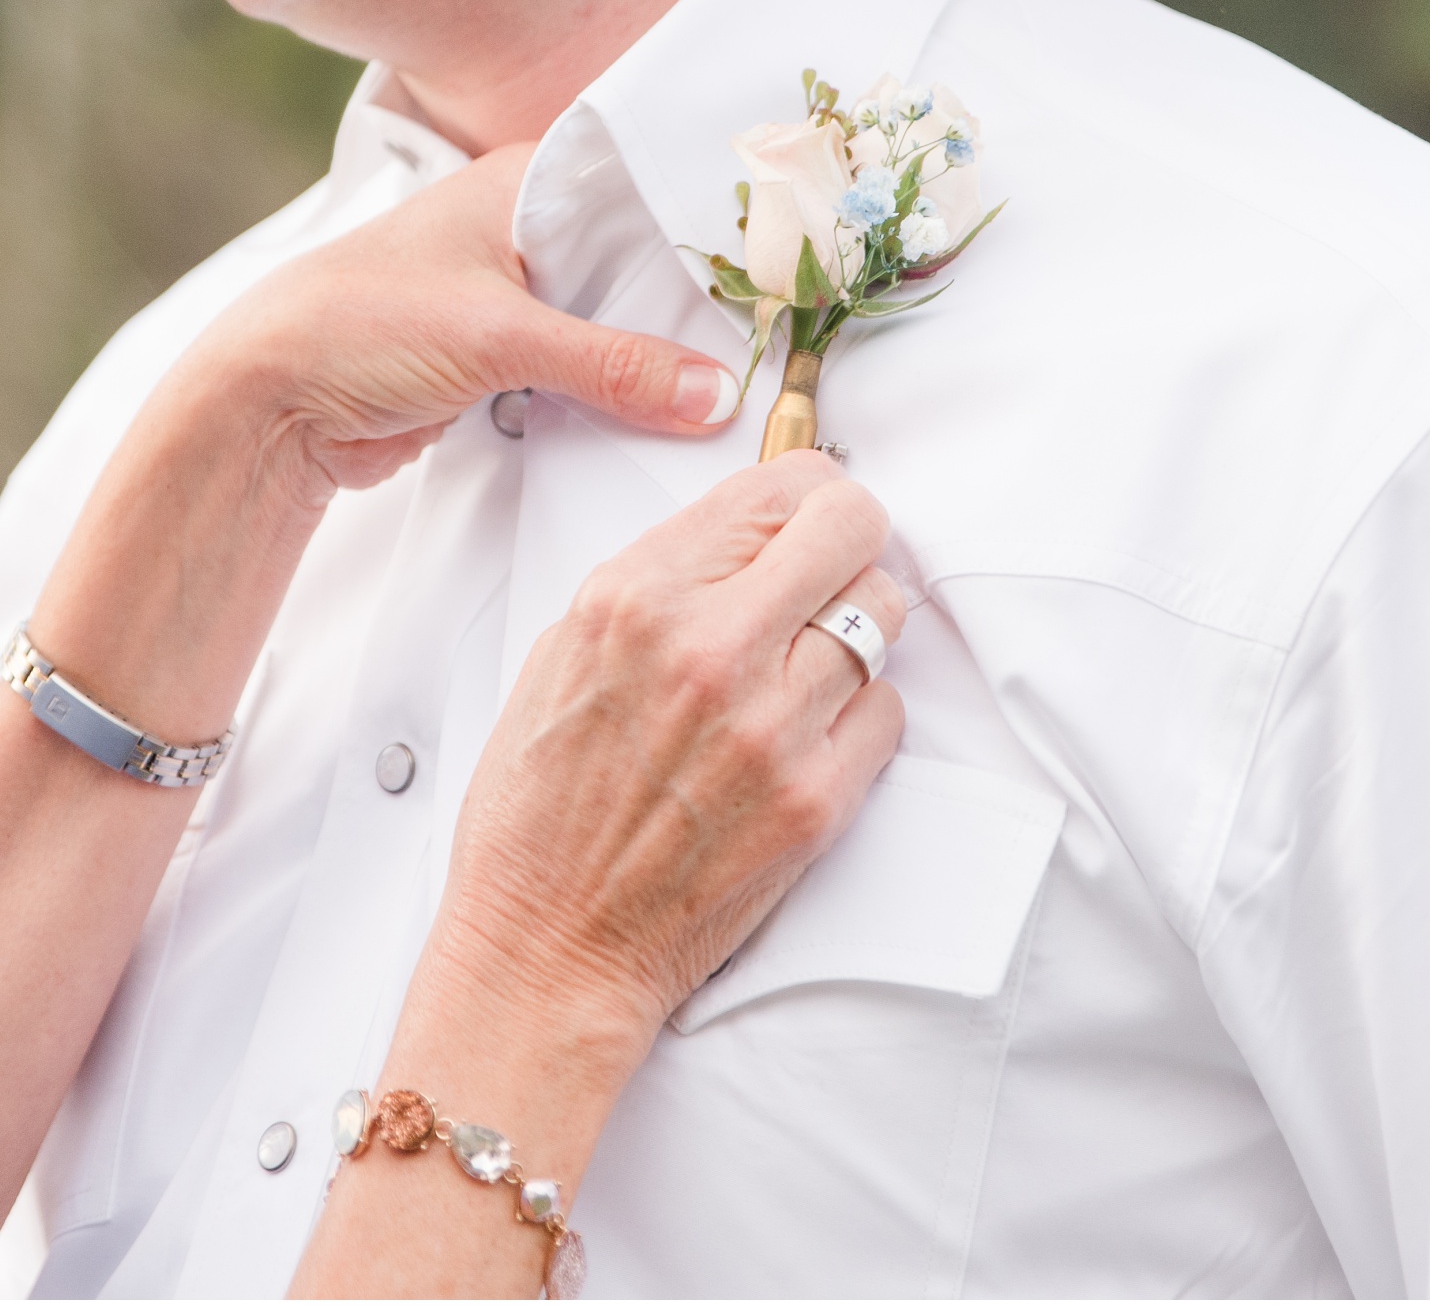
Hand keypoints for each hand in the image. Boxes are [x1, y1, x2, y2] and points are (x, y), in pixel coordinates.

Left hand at [179, 143, 740, 504]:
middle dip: (693, 309)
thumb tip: (714, 393)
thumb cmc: (358, 325)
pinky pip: (583, 375)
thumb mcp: (498, 337)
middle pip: (637, 265)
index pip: (642, 190)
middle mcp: (522, 230)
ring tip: (742, 389)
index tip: (787, 265)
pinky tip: (669, 422)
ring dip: (656, 361)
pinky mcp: (502, 362)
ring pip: (613, 325)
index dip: (709, 228)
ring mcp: (514, 298)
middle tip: (781, 342)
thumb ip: (612, 364)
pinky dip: (616, 398)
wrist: (268, 403)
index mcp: (521, 182)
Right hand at [420, 449, 908, 1063]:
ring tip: (803, 665)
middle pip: (852, 529)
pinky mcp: (816, 798)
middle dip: (847, 539)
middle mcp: (710, 648)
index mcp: (637, 598)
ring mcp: (772, 725)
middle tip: (829, 569)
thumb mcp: (564, 653)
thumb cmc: (542, 809)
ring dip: (852, 632)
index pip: (777, 487)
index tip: (803, 515)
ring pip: (882, 616)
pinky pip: (887, 710)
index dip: (804, 493)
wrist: (551, 942)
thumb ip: (660, 582)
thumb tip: (745, 535)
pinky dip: (858, 715)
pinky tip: (803, 735)